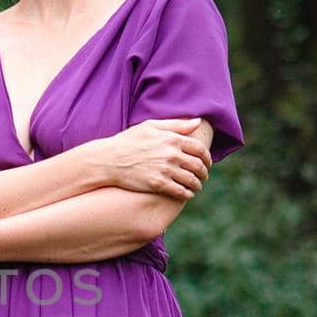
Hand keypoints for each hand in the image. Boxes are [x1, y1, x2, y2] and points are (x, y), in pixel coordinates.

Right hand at [95, 118, 211, 199]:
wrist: (109, 159)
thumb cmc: (128, 141)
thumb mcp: (150, 126)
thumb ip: (176, 124)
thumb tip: (198, 121)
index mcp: (172, 139)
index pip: (200, 149)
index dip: (207, 158)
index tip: (207, 163)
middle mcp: (171, 154)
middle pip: (198, 166)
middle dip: (204, 173)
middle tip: (203, 177)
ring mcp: (165, 169)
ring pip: (192, 180)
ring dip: (197, 185)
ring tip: (196, 187)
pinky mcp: (158, 184)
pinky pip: (180, 191)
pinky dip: (187, 194)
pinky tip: (187, 195)